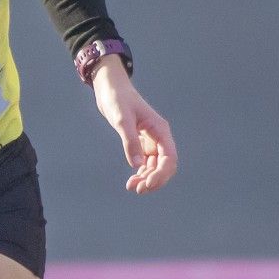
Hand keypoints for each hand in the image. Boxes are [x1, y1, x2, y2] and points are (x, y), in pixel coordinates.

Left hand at [91, 61, 178, 193]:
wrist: (109, 88)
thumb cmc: (117, 98)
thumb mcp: (121, 119)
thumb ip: (130, 141)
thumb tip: (136, 165)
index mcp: (160, 130)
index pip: (169, 158)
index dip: (161, 174)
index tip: (147, 184)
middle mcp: (159, 137)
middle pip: (165, 166)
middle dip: (154, 180)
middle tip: (138, 189)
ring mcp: (151, 141)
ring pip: (155, 166)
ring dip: (146, 179)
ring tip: (131, 187)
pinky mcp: (141, 142)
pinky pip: (146, 163)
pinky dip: (140, 173)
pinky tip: (131, 180)